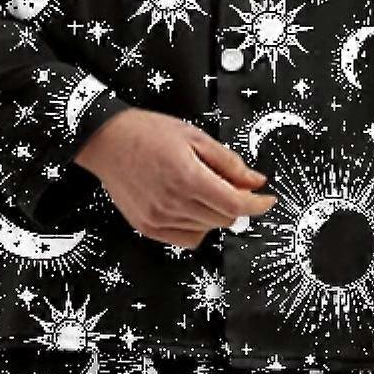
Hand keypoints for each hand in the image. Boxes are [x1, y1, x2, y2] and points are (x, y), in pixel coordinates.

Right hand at [74, 106, 273, 247]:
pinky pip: (187, 240)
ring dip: (215, 214)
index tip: (267, 200)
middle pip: (224, 219)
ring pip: (207, 229)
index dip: (258, 205)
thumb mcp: (195, 136)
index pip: (236, 204)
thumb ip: (228, 162)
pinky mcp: (148, 227)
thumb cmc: (148, 133)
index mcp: (188, 177)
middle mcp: (174, 203)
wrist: (106, 141)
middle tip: (233, 187)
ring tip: (203, 190)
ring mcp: (159, 219)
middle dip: (237, 205)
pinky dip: (197, 228)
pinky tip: (191, 208)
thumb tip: (256, 181)